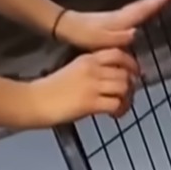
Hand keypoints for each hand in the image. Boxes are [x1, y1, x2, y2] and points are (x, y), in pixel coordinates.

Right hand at [23, 49, 140, 125]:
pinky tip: (113, 116)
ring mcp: (92, 86)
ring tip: (120, 108)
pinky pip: (116, 104)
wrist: (35, 101)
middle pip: (124, 73)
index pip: (117, 53)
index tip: (135, 74)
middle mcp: (92, 69)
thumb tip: (112, 80)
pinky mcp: (90, 102)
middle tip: (126, 97)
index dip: (131, 63)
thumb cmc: (52, 89)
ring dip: (127, 100)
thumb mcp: (73, 71)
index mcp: (87, 59)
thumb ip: (93, 71)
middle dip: (131, 86)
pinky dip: (120, 111)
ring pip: (124, 87)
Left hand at [53, 0, 170, 50]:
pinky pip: (134, 13)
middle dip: (158, 0)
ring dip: (152, 3)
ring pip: (139, 8)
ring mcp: (118, 16)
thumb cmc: (86, 36)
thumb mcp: (102, 41)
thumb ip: (119, 38)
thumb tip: (136, 33)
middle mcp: (122, 16)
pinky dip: (143, 9)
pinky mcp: (114, 20)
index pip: (143, 10)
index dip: (157, 4)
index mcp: (122, 20)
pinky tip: (144, 13)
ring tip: (163, 0)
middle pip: (143, 5)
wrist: (69, 28)